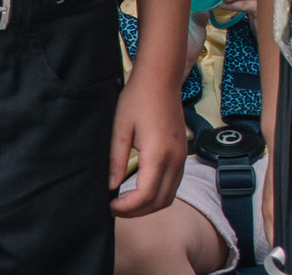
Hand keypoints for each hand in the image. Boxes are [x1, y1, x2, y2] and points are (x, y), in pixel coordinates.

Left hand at [108, 69, 184, 216]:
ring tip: (126, 202)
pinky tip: (141, 190)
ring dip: (148, 206)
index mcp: (158, 154)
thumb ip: (115, 158)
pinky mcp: (182, 155)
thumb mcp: (119, 127)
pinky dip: (158, 195)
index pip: (145, 195)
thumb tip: (110, 185)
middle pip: (159, 202)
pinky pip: (174, 185)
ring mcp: (181, 158)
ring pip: (169, 197)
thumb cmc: (138, 99)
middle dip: (136, 211)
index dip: (127, 207)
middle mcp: (174, 160)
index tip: (110, 205)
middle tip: (115, 208)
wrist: (160, 79)